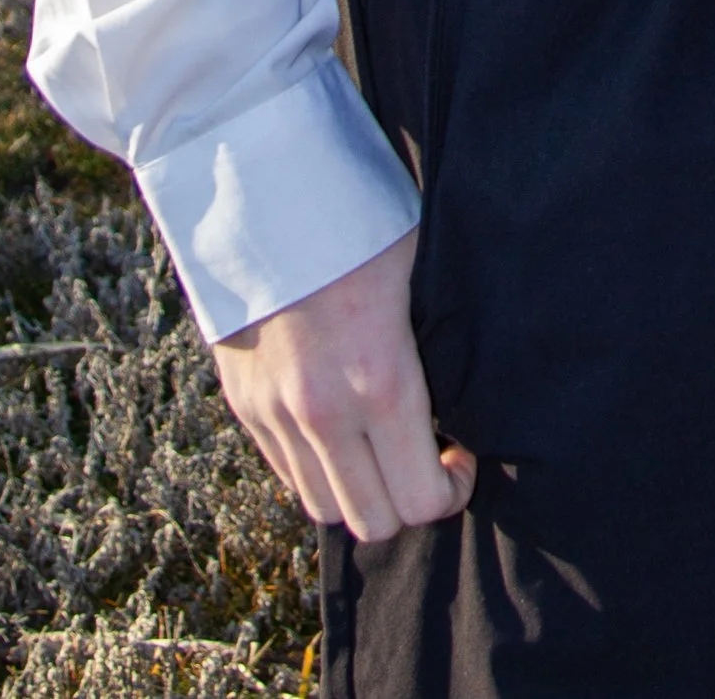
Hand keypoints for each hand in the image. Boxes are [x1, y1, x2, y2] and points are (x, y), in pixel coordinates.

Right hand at [214, 230, 473, 537]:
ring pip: (323, 508)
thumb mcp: (422, 275)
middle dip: (406, 500)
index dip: (450, 489)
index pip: (418, 500)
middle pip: (372, 522)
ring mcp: (276, 414)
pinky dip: (317, 468)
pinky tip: (339, 425)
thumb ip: (438, 348)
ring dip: (358, 491)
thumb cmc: (360, 222)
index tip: (460, 452)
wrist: (265, 192)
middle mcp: (323, 413)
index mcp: (380, 380)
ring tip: (379, 444)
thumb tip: (470, 392)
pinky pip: (286, 473)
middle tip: (425, 456)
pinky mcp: (244, 406)